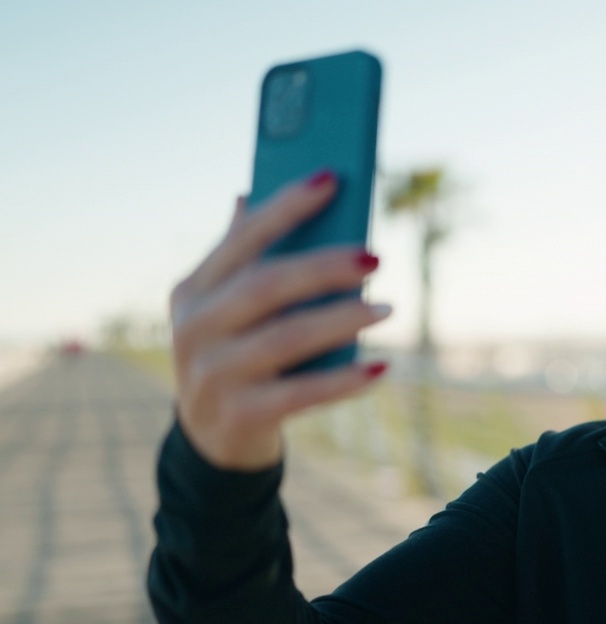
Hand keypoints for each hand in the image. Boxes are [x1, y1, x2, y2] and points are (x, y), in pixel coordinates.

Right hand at [170, 171, 391, 470]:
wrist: (212, 440)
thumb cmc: (236, 354)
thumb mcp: (229, 308)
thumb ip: (243, 258)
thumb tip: (249, 194)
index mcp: (193, 289)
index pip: (243, 237)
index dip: (287, 205)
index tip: (334, 177)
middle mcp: (195, 328)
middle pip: (266, 286)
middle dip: (324, 267)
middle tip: (376, 258)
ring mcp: (213, 374)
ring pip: (287, 337)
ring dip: (343, 320)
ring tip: (387, 309)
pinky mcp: (240, 415)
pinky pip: (302, 393)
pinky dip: (345, 381)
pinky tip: (381, 367)